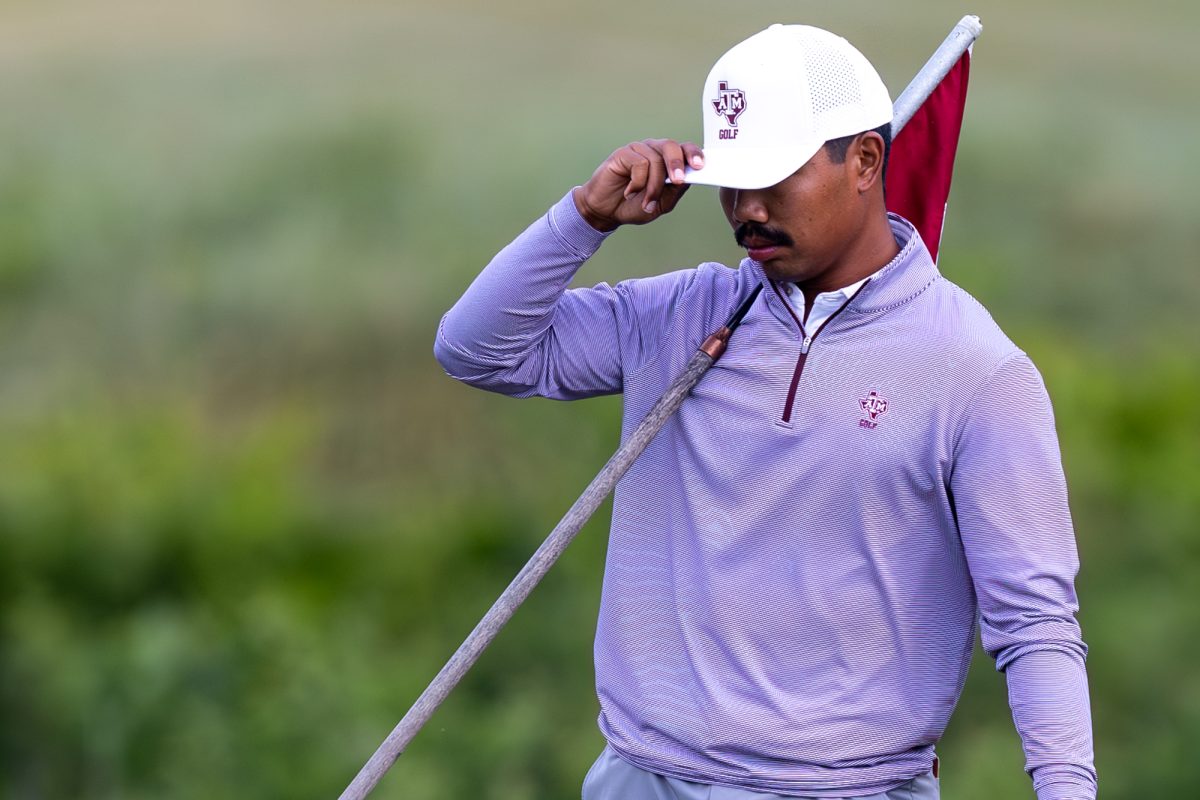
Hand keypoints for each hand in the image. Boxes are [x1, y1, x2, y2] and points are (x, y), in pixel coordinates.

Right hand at [573, 139, 704, 231]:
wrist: (607, 211)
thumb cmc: (635, 205)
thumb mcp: (661, 203)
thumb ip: (675, 190)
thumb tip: (687, 177)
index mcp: (667, 160)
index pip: (684, 149)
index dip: (693, 154)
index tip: (699, 166)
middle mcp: (654, 151)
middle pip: (672, 147)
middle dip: (676, 164)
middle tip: (676, 181)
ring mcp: (638, 150)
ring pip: (655, 160)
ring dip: (653, 186)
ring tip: (645, 200)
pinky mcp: (623, 153)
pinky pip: (639, 163)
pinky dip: (637, 183)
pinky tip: (630, 192)